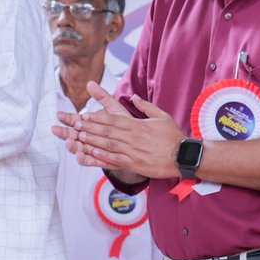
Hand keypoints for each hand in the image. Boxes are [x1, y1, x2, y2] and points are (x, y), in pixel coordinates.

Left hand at [51, 81, 180, 178]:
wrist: (184, 156)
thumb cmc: (173, 136)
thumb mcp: (161, 116)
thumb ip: (145, 106)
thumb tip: (133, 96)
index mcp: (137, 125)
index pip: (112, 120)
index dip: (96, 118)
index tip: (83, 116)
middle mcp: (132, 137)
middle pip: (107, 131)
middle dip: (89, 128)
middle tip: (74, 125)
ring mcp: (132, 151)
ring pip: (108, 144)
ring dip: (92, 141)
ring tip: (77, 137)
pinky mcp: (134, 163)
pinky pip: (115, 159)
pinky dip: (102, 156)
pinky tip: (91, 154)